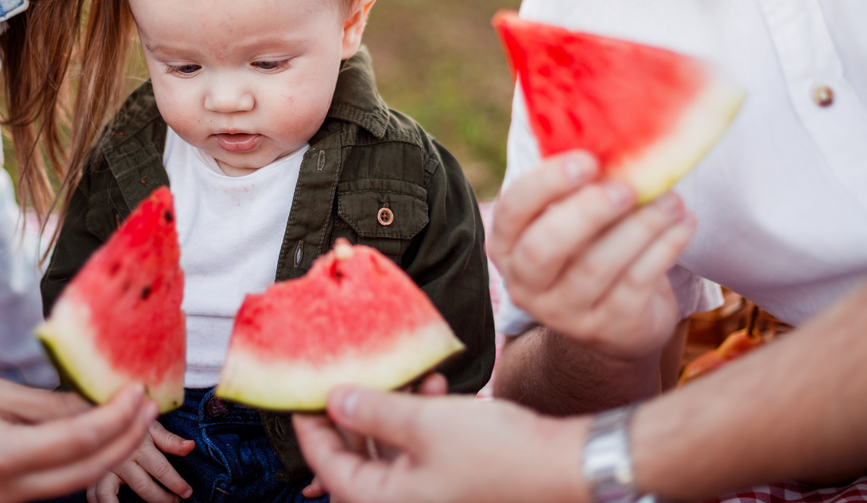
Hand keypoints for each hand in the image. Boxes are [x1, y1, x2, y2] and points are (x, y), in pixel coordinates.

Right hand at [0, 376, 155, 502]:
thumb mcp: (2, 395)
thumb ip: (55, 406)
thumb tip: (101, 402)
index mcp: (5, 457)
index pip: (81, 438)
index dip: (118, 415)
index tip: (138, 392)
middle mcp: (8, 492)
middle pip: (89, 470)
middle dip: (126, 438)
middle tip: (149, 408)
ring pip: (77, 484)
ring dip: (111, 452)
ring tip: (133, 420)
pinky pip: (56, 488)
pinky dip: (84, 464)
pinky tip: (101, 439)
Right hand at [89, 420, 195, 502]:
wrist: (104, 410)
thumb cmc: (133, 419)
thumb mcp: (152, 426)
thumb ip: (170, 440)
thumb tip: (191, 446)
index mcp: (139, 445)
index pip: (161, 470)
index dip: (176, 484)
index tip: (187, 492)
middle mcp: (121, 458)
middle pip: (143, 486)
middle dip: (161, 498)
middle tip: (174, 501)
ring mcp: (105, 467)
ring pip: (113, 494)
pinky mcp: (94, 473)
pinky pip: (94, 494)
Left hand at [294, 385, 590, 502]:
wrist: (563, 466)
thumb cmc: (498, 454)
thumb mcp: (425, 423)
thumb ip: (373, 411)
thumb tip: (333, 400)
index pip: (328, 464)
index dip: (311, 424)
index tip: (302, 390)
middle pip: (357, 459)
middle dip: (355, 412)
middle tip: (347, 376)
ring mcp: (429, 496)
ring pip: (390, 451)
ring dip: (391, 411)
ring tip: (403, 376)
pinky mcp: (453, 483)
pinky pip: (419, 451)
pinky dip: (420, 420)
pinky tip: (434, 387)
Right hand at [489, 151, 695, 359]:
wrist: (615, 322)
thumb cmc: (589, 249)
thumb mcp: (568, 222)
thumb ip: (574, 186)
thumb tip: (611, 128)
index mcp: (508, 245)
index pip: (514, 209)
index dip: (546, 183)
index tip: (587, 161)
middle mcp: (527, 283)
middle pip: (544, 247)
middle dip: (587, 212)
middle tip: (625, 188)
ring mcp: (568, 312)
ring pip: (597, 266)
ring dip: (640, 226)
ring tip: (671, 199)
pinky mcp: (611, 326)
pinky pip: (637, 282)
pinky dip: (664, 247)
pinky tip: (684, 222)